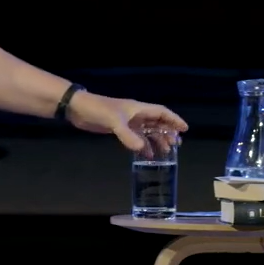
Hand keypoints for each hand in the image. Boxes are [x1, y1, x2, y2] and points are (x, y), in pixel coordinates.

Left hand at [65, 91, 188, 153]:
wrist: (78, 109)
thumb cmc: (98, 110)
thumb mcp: (114, 122)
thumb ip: (128, 136)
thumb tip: (143, 150)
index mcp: (138, 109)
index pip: (161, 112)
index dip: (173, 119)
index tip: (184, 129)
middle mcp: (136, 115)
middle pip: (157, 123)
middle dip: (168, 133)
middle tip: (177, 145)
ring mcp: (128, 122)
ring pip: (147, 131)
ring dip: (156, 141)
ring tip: (164, 153)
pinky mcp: (119, 129)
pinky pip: (136, 138)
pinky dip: (142, 146)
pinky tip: (146, 155)